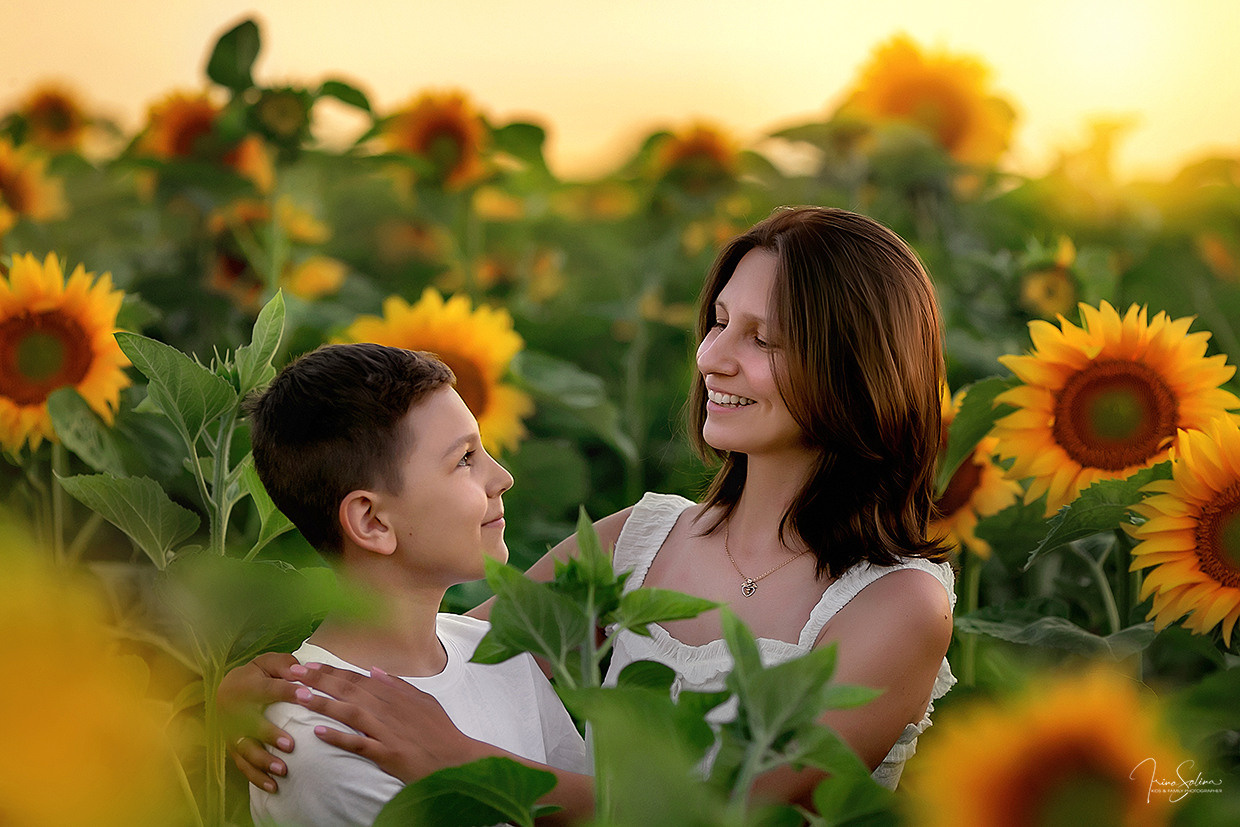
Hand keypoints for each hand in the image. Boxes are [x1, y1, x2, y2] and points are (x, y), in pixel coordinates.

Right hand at [217, 652, 301, 790]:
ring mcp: (231, 731)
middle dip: (269, 735)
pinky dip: (256, 778)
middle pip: (250, 724)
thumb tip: (301, 671)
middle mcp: (234, 710)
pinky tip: (273, 787)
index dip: (287, 692)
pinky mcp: (232, 748)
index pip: (268, 689)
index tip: (308, 696)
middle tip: (290, 745)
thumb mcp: (269, 663)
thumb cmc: (258, 674)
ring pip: (244, 749)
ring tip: (283, 770)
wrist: (227, 687)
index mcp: (247, 686)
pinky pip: (242, 765)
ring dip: (262, 761)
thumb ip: (284, 665)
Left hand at [290, 662, 487, 782]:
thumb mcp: (424, 701)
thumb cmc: (440, 732)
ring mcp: (388, 731)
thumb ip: (398, 686)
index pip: (358, 679)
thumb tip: (375, 671)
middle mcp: (389, 710)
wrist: (457, 759)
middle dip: (319, 680)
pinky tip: (319, 732)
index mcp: (396, 696)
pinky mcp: (388, 753)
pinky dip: (339, 737)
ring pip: (350, 712)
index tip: (308, 665)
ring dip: (323, 703)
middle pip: (349, 690)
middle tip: (292, 673)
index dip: (331, 671)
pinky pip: (359, 743)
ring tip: (299, 697)